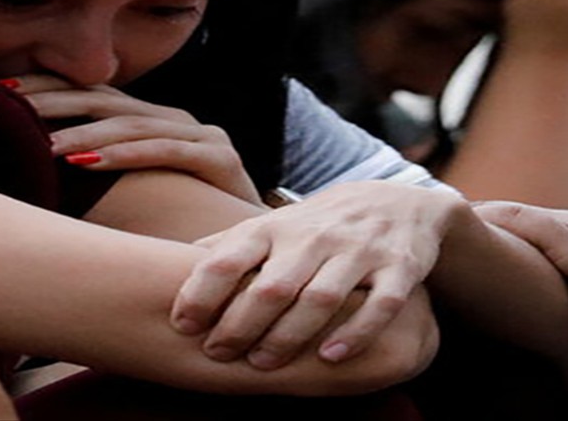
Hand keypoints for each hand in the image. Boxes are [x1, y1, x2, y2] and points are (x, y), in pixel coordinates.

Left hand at [16, 74, 261, 204]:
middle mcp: (173, 119)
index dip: (47, 88)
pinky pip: (166, 150)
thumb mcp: (131, 196)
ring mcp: (200, 134)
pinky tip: (88, 161)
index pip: (90, 93)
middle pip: (105, 99)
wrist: (254, 250)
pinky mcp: (219, 157)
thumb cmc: (182, 226)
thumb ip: (92, 177)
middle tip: (9, 104)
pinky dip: (125, 153)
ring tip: (45, 145)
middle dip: (55, 100)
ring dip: (84, 132)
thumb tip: (26, 175)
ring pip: (132, 123)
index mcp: (149, 121)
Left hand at [172, 181, 457, 369]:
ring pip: (321, 298)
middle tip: (218, 354)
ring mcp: (358, 251)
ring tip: (263, 365)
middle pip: (272, 286)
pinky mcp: (399, 268)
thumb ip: (228, 244)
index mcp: (275, 227)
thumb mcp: (272, 225)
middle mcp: (314, 236)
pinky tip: (330, 357)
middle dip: (241, 324)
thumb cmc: (317, 225)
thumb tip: (168, 261)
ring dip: (290, 335)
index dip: (201, 292)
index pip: (230, 257)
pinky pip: (379, 304)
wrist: (396, 201)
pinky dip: (356, 332)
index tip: (182, 325)